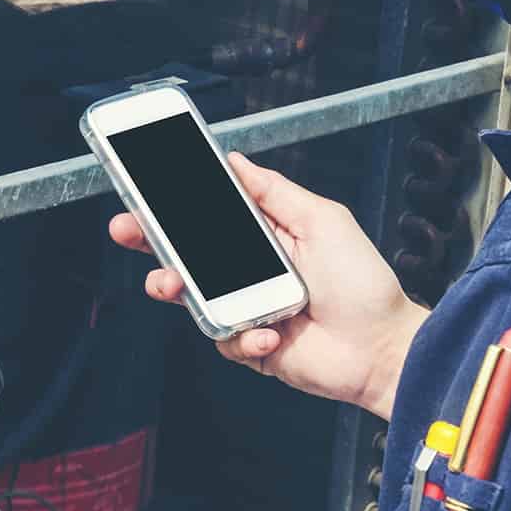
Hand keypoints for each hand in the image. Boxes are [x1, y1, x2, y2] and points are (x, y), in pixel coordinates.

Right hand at [109, 152, 427, 420]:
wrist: (383, 349)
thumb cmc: (363, 283)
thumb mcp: (322, 221)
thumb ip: (275, 192)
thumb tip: (234, 161)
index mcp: (264, 237)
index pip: (207, 217)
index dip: (173, 206)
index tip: (142, 192)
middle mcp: (249, 272)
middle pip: (185, 254)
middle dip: (150, 240)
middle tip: (127, 229)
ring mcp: (245, 309)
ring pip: (190, 298)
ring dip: (176, 287)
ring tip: (174, 285)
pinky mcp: (249, 346)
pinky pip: (223, 339)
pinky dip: (243, 336)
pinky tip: (272, 333)